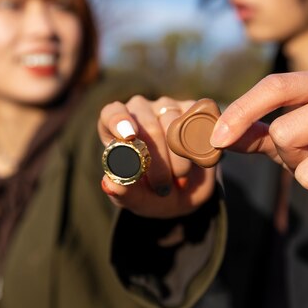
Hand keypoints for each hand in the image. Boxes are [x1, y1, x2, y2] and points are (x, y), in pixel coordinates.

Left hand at [98, 95, 216, 217]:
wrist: (186, 194)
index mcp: (116, 128)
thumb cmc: (152, 193)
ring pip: (174, 124)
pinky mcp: (193, 111)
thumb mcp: (137, 199)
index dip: (119, 120)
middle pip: (147, 124)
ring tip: (179, 179)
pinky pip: (197, 123)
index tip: (129, 136)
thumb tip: (110, 183)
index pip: (112, 113)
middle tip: (162, 186)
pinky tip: (196, 163)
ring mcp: (168, 108)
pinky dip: (197, 147)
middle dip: (156, 159)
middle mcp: (141, 112)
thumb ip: (124, 192)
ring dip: (178, 158)